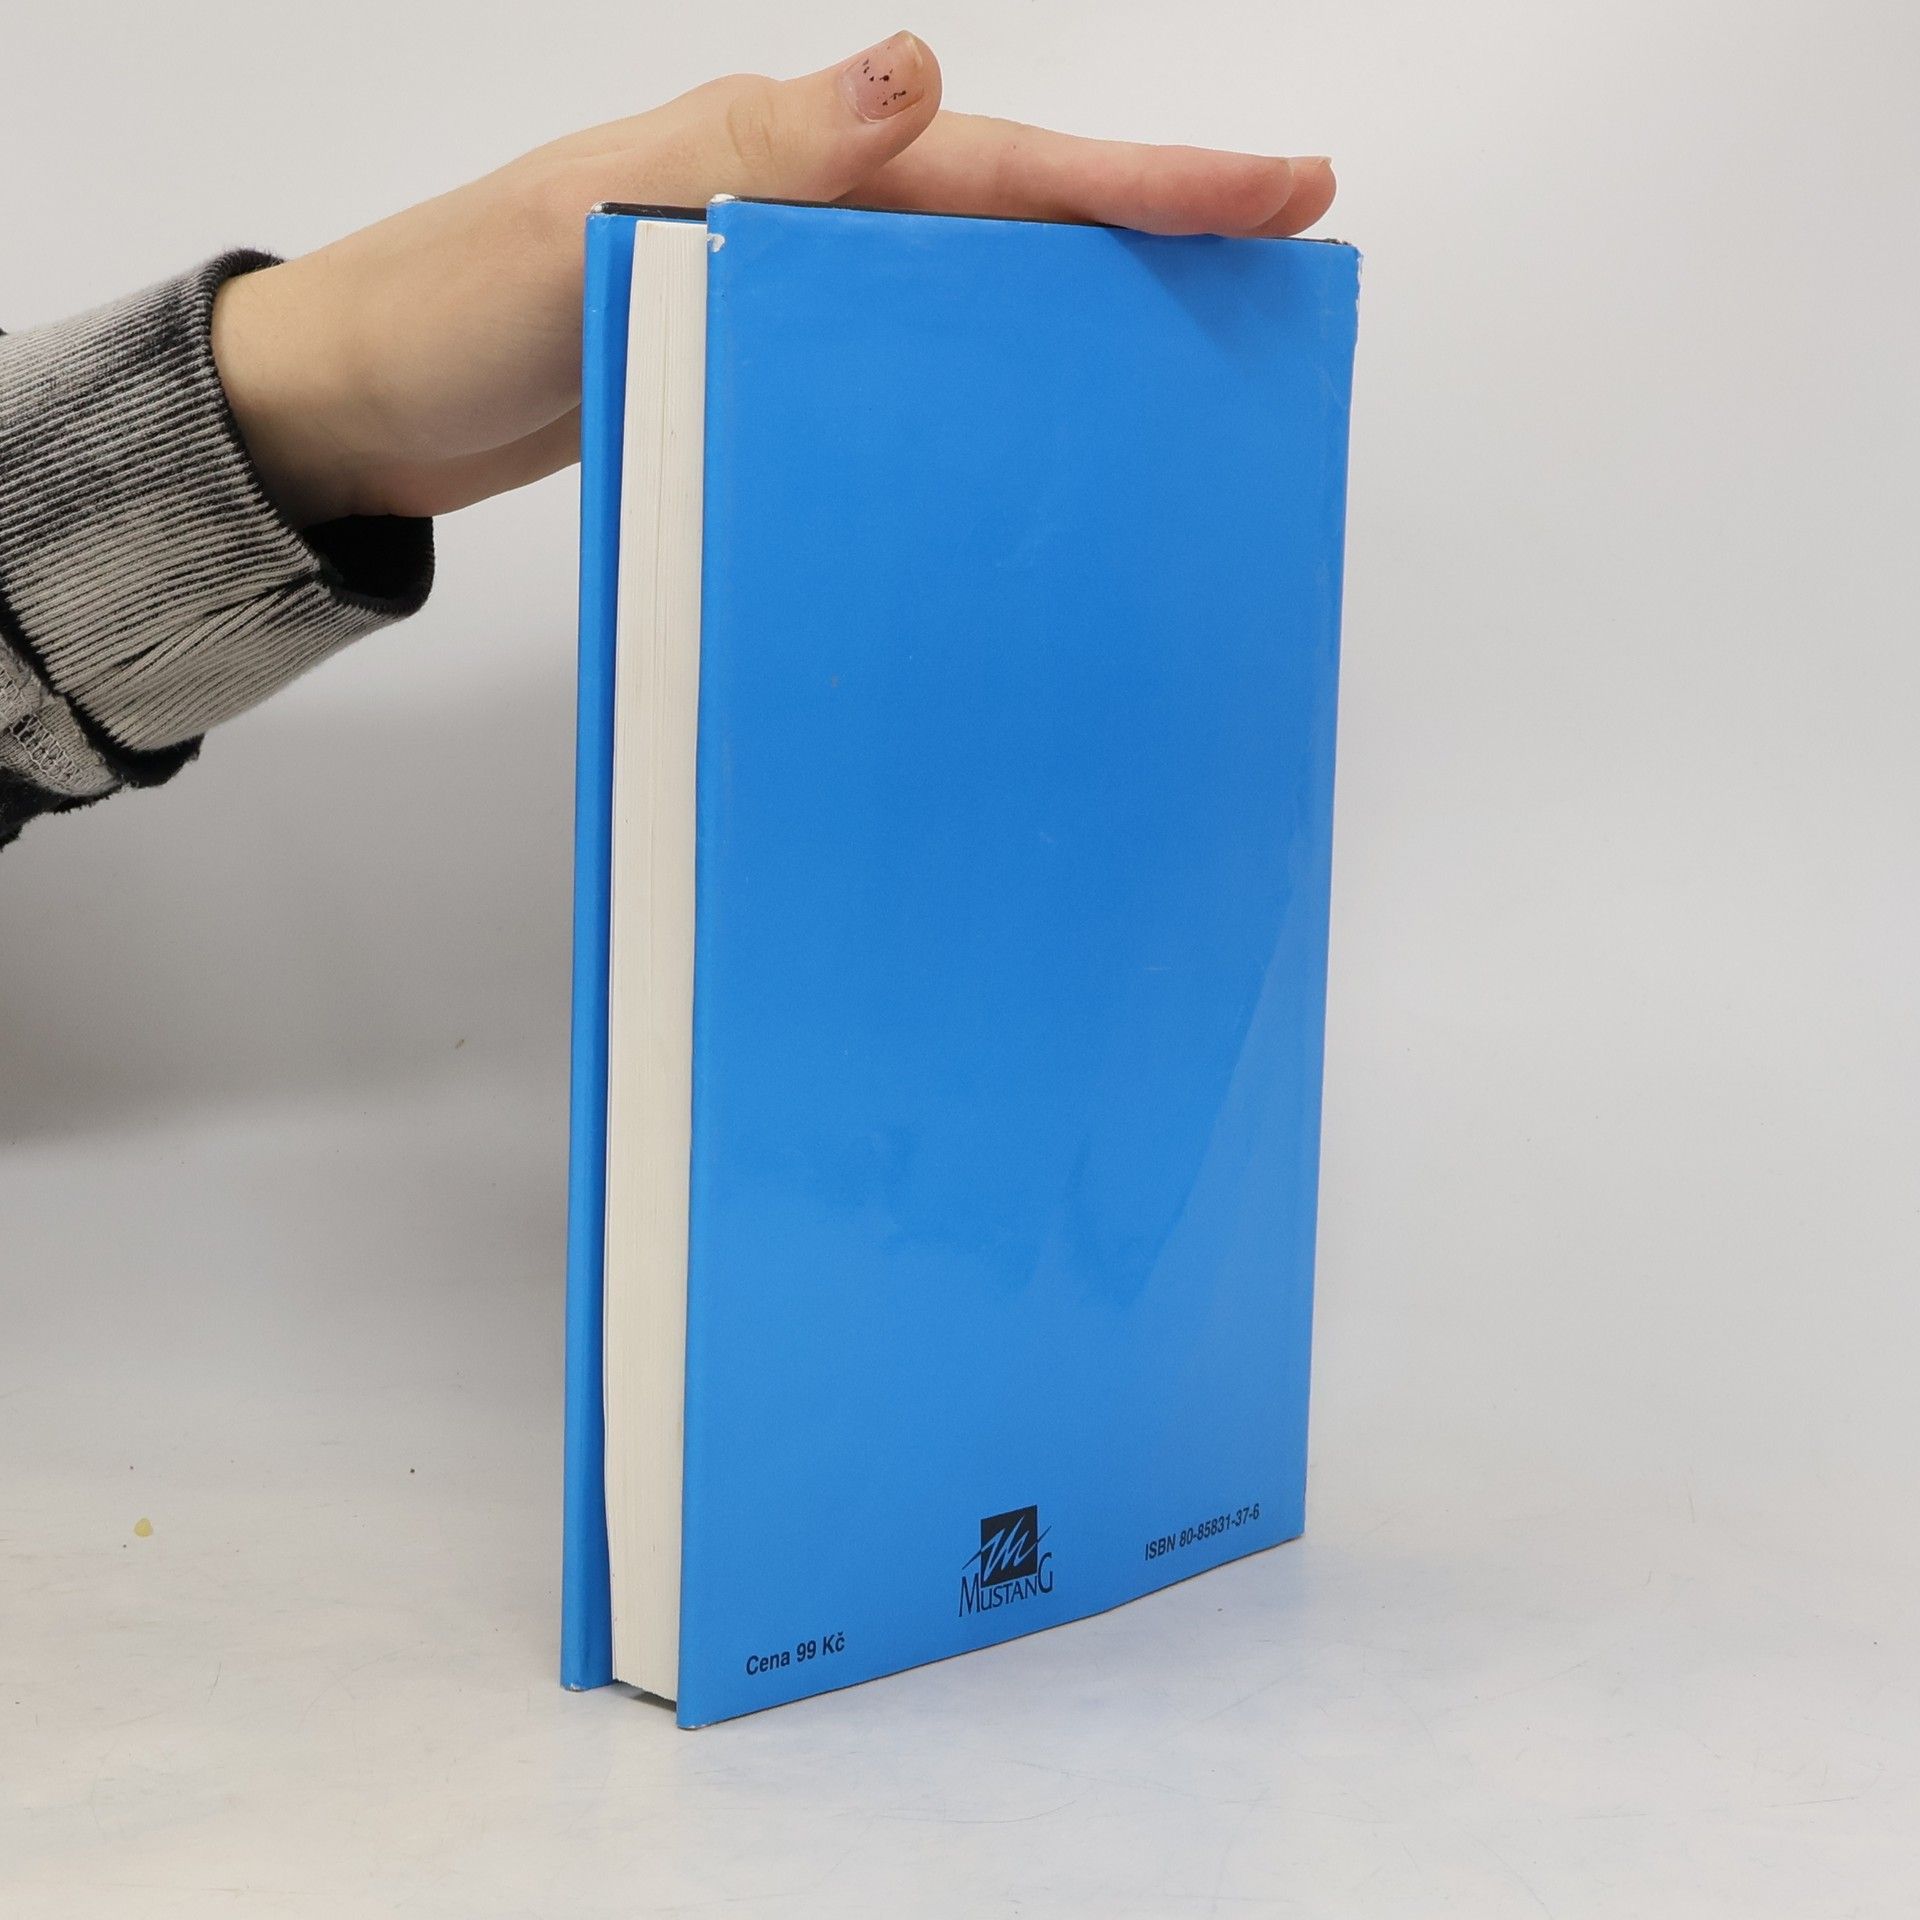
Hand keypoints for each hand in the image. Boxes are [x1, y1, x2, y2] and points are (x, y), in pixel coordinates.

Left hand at [212, 33, 1336, 527]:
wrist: (362, 407)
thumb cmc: (451, 311)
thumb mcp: (593, 217)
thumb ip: (755, 152)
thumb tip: (918, 70)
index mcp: (783, 159)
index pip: (1001, 163)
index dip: (1145, 181)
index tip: (1277, 193)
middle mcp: (802, 213)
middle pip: (1016, 215)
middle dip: (1152, 234)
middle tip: (1283, 265)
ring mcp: (785, 293)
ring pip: (970, 294)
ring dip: (1080, 315)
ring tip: (1195, 359)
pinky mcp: (761, 368)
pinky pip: (902, 366)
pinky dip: (976, 385)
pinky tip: (1026, 435)